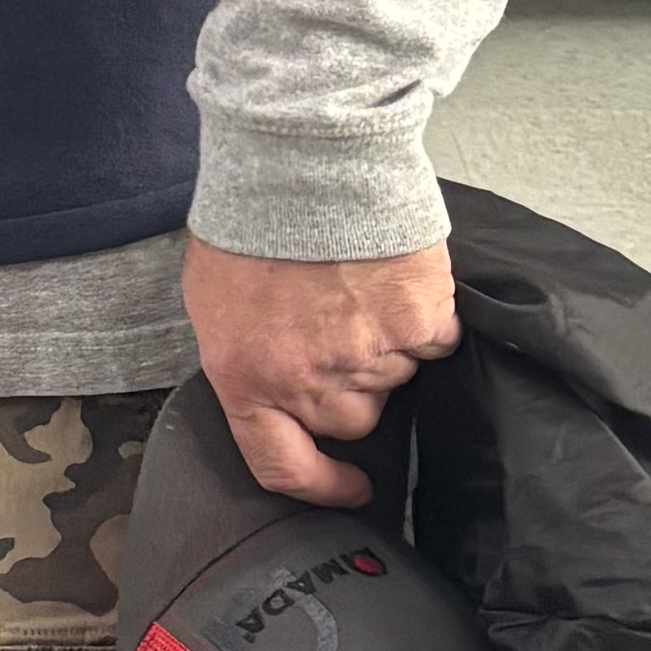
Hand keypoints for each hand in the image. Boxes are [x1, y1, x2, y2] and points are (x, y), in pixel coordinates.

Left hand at [181, 233, 458, 508]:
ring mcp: (368, 354)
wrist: (299, 163)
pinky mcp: (418, 321)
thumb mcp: (216, 303)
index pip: (281, 465)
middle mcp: (308, 379)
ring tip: (357, 289)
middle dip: (350, 388)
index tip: (349, 487)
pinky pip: (435, 341)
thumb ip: (247, 359)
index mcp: (246, 378)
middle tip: (337, 331)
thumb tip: (277, 389)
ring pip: (395, 381)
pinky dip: (425, 319)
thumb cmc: (250, 222)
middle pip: (351, 420)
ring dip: (384, 348)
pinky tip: (396, 282)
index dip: (320, 487)